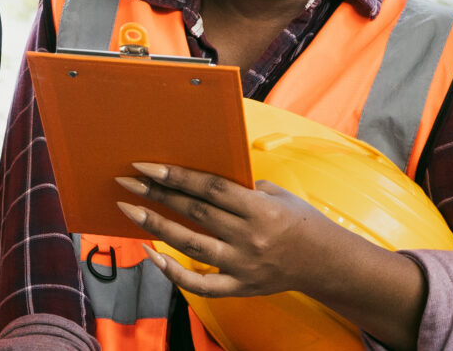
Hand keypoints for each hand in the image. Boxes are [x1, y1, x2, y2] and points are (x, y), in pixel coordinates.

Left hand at [116, 161, 350, 298]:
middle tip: (127, 181)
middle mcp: (250, 237)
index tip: (147, 167)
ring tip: (129, 209)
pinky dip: (173, 271)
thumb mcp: (278, 194)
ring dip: (156, 226)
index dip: (177, 176)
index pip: (211, 188)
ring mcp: (242, 264)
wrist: (325, 262)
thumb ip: (242, 188)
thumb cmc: (300, 221)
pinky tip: (151, 254)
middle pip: (195, 212)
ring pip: (190, 245)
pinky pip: (199, 284)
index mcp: (261, 209)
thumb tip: (202, 178)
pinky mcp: (239, 286)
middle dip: (157, 195)